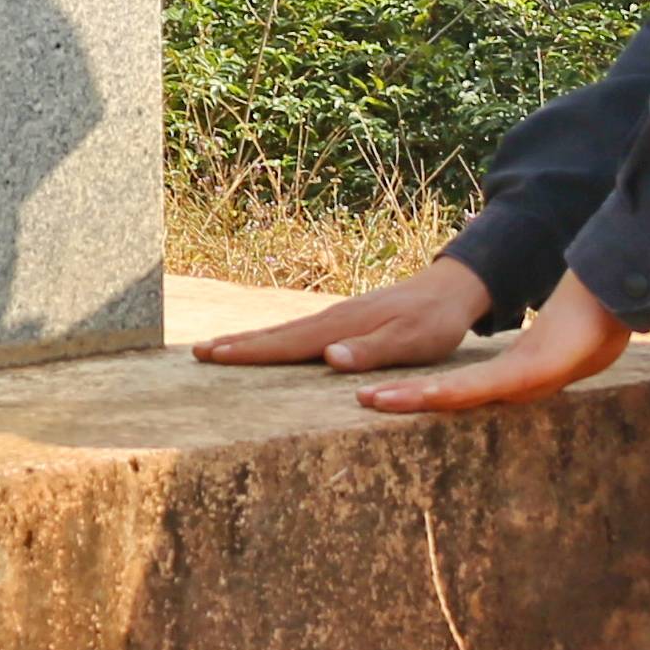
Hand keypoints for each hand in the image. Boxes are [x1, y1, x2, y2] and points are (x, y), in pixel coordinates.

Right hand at [198, 257, 496, 373]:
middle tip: (198, 353)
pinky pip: (300, 333)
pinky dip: (276, 340)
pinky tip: (272, 347)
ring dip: (251, 341)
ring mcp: (337, 318)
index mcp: (341, 327)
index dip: (249, 352)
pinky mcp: (345, 322)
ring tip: (220, 348)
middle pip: (276, 335)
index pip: (286, 343)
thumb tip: (328, 358)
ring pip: (285, 332)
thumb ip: (371, 351)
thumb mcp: (411, 341)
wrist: (451, 291)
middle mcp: (332, 319)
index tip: (213, 355)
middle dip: (237, 344)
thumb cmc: (434, 323)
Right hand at [357, 272, 631, 415]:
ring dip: (416, 399)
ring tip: (377, 399)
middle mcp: (511, 382)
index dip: (418, 395)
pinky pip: (485, 385)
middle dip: (405, 400)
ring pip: (459, 395)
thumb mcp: (555, 341)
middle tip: (363, 401)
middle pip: (449, 396)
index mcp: (510, 375)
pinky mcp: (535, 373)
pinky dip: (452, 392)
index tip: (380, 394)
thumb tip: (520, 356)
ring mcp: (522, 380)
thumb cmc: (590, 324)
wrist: (616, 303)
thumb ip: (532, 351)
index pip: (456, 389)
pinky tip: (429, 394)